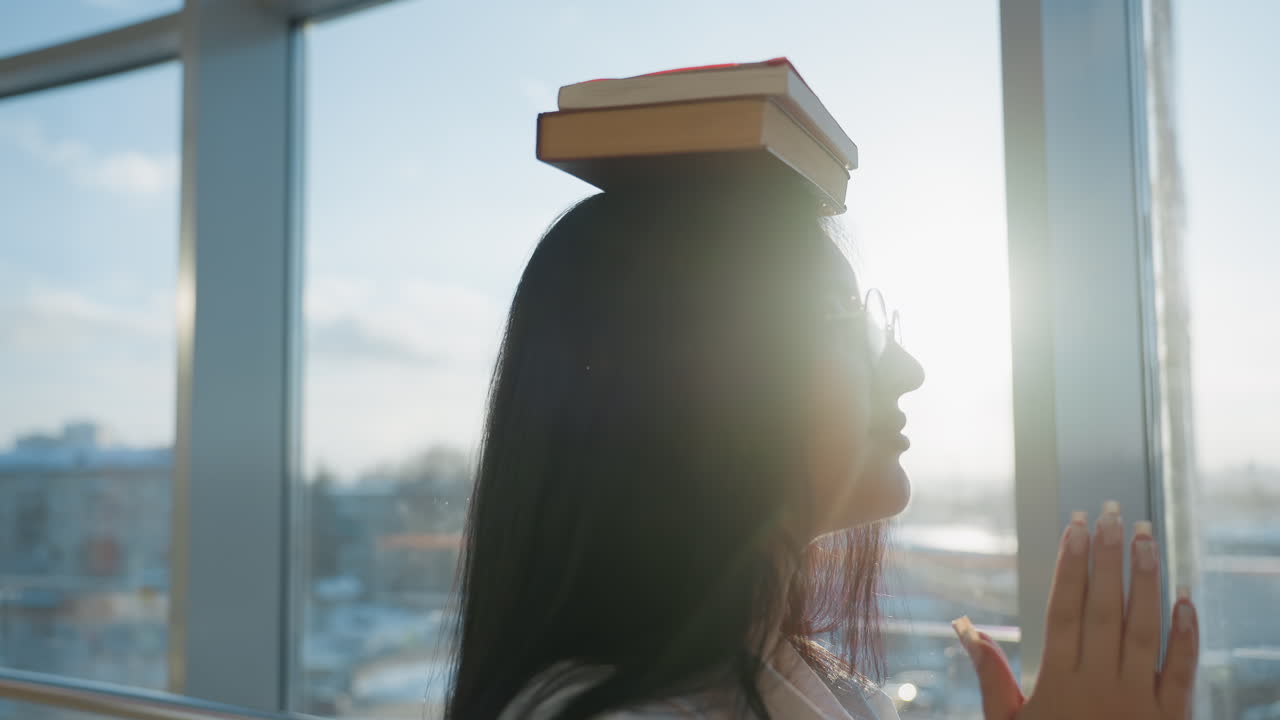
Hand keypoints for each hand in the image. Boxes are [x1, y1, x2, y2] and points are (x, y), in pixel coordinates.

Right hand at [952, 502, 1198, 719]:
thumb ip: (990, 676)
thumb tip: (964, 627)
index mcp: (1059, 683)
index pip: (1065, 609)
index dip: (1071, 564)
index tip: (1076, 526)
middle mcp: (1101, 685)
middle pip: (1104, 608)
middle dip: (1108, 557)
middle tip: (1113, 512)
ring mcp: (1140, 701)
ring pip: (1144, 628)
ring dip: (1145, 579)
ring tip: (1146, 536)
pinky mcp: (1172, 719)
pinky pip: (1181, 670)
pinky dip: (1185, 634)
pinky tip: (1183, 598)